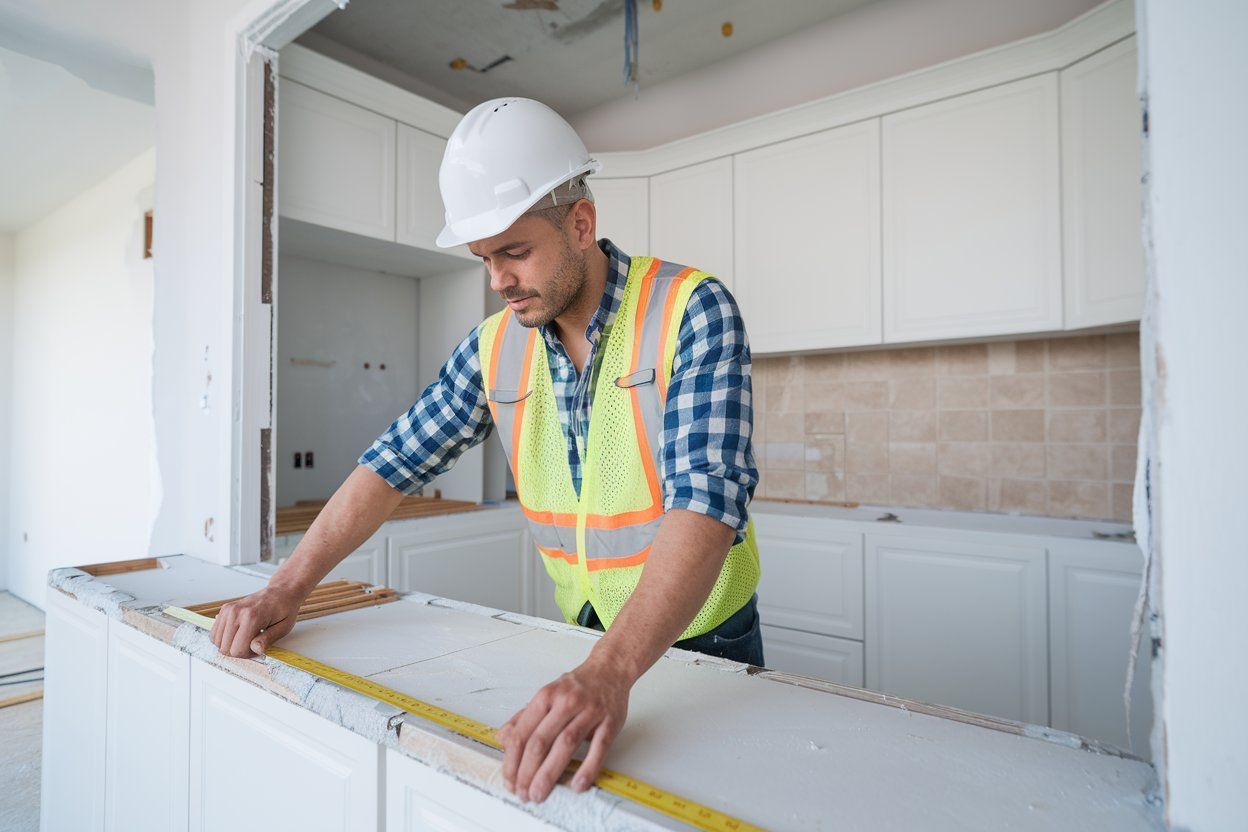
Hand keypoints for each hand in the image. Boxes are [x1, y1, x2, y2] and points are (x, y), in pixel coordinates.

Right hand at [208, 585, 302, 657]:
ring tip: (246, 639)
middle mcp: (236, 612)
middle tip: (253, 645)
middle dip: (239, 652)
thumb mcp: (283, 627)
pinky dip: (224, 638)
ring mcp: (228, 610)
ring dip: (230, 645)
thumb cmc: (284, 608)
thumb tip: (256, 650)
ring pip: (217, 642)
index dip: (248, 655)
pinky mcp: (224, 610)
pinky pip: (215, 633)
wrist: (280, 592)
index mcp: (252, 617)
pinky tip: (238, 634)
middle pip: (225, 648)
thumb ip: (268, 639)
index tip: (258, 649)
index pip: (237, 650)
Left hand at [496, 662, 629, 802]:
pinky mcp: (610, 721)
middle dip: (527, 772)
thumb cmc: (577, 686)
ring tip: (539, 793)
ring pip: (565, 744)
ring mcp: (589, 711)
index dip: (512, 761)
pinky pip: (598, 747)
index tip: (509, 780)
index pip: (522, 733)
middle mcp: (566, 702)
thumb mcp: (547, 695)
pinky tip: (577, 785)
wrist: (610, 669)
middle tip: (523, 793)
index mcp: (546, 696)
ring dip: (549, 773)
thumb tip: (502, 738)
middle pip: (540, 741)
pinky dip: (587, 768)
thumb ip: (524, 717)